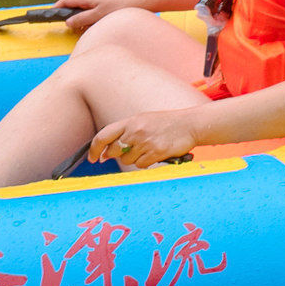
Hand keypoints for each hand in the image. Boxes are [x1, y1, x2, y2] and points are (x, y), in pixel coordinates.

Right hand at [56, 0, 161, 23]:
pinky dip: (90, 18)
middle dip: (68, 14)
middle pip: (75, 4)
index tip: (50, 14)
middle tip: (64, 25)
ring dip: (80, 18)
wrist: (143, 1)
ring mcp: (101, 0)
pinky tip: (94, 26)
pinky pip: (94, 11)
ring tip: (79, 28)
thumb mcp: (99, 15)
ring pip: (85, 9)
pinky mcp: (109, 4)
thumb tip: (68, 22)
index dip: (57, 6)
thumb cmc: (122, 6)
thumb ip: (82, 18)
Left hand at [88, 110, 204, 168]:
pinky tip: (156, 153)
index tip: (93, 158)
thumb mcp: (144, 120)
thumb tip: (106, 153)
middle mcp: (135, 131)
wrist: (191, 124)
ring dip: (135, 158)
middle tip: (130, 151)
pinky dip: (146, 162)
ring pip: (128, 160)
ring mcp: (145, 142)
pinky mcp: (156, 152)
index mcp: (131, 121)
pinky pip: (141, 164)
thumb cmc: (167, 123)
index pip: (103, 136)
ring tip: (149, 149)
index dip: (94, 149)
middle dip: (118, 155)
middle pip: (114, 151)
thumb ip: (125, 132)